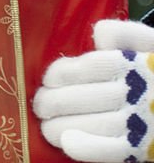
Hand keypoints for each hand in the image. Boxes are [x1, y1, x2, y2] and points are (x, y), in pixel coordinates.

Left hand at [34, 20, 153, 162]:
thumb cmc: (152, 71)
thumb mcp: (148, 46)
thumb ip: (126, 35)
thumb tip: (99, 32)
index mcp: (137, 64)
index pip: (93, 66)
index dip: (64, 72)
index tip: (48, 79)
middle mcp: (140, 93)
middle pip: (88, 97)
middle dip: (56, 102)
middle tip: (40, 105)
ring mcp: (142, 123)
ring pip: (96, 124)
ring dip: (63, 125)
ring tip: (45, 125)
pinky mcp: (142, 148)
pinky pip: (114, 150)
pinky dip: (88, 148)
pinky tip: (67, 142)